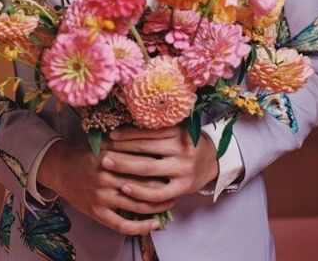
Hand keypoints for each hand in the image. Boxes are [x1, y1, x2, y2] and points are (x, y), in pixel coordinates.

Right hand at [37, 141, 168, 235]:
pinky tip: (155, 224)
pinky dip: (141, 227)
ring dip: (157, 206)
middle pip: (142, 183)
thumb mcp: (104, 142)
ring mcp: (101, 196)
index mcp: (109, 156)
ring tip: (172, 202)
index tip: (174, 163)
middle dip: (163, 185)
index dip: (159, 163)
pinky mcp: (97, 213)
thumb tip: (156, 136)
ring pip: (136, 205)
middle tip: (179, 184)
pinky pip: (122, 225)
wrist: (62, 169)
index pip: (140, 160)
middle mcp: (105, 176)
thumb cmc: (88, 153)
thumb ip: (126, 141)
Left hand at [101, 125, 217, 203]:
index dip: (128, 133)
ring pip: (149, 169)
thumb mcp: (179, 130)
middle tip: (102, 150)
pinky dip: (140, 191)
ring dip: (125, 167)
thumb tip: (126, 123)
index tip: (111, 135)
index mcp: (179, 132)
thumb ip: (159, 128)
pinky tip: (125, 188)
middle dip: (121, 149)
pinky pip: (159, 193)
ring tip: (107, 165)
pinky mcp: (183, 188)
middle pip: (146, 149)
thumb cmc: (189, 142)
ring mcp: (182, 169)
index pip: (149, 132)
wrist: (215, 160)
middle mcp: (181, 149)